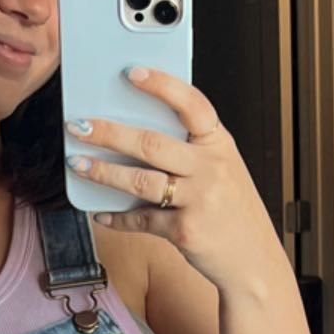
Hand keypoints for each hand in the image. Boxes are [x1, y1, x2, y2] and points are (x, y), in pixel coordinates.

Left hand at [66, 66, 283, 297]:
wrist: (255, 261)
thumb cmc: (233, 212)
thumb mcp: (223, 170)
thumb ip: (191, 150)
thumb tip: (135, 133)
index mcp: (220, 144)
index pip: (191, 103)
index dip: (161, 84)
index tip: (130, 72)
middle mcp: (212, 168)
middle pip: (152, 143)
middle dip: (108, 132)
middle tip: (78, 125)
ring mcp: (199, 200)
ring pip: (140, 180)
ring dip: (103, 171)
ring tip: (78, 163)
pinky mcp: (185, 231)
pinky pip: (141, 219)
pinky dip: (117, 216)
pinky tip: (101, 212)